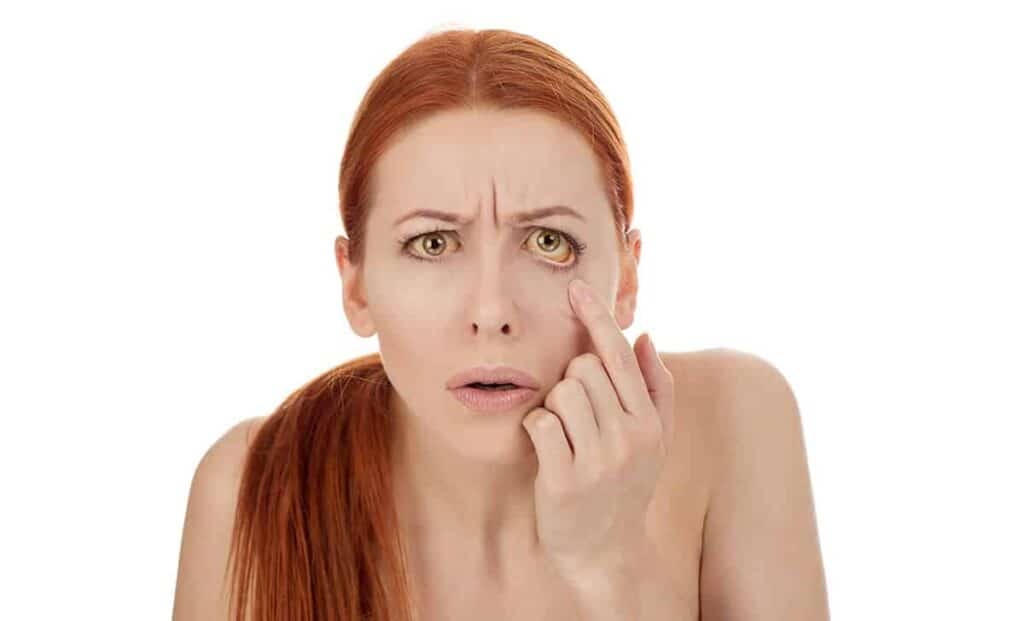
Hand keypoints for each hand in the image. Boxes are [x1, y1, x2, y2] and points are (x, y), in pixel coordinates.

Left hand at [521, 277, 675, 582]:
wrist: (606, 552)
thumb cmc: (625, 484)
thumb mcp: (654, 440)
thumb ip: (655, 386)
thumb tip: (646, 334)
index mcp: (650, 421)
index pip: (619, 354)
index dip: (596, 316)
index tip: (575, 287)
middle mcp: (630, 437)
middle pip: (582, 367)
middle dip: (571, 382)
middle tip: (576, 416)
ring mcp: (599, 460)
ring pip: (560, 392)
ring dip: (553, 408)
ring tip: (565, 435)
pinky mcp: (565, 480)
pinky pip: (540, 424)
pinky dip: (536, 431)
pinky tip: (548, 451)